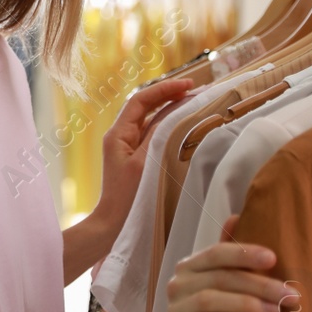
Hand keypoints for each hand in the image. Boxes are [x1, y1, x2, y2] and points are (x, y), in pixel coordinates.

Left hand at [92, 78, 192, 234]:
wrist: (113, 226)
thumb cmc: (126, 198)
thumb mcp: (145, 163)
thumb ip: (159, 136)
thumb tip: (174, 114)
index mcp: (118, 134)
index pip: (141, 100)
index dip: (164, 89)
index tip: (189, 84)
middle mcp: (121, 137)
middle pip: (146, 107)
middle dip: (171, 95)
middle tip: (198, 90)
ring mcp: (129, 148)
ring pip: (152, 120)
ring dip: (173, 110)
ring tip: (197, 102)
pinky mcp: (137, 159)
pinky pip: (155, 135)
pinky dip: (172, 127)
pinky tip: (188, 125)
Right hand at [160, 215, 290, 311]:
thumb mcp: (219, 284)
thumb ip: (227, 255)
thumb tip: (237, 215)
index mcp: (190, 266)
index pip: (216, 253)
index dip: (243, 254)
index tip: (273, 259)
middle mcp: (178, 284)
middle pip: (219, 277)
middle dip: (258, 284)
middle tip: (290, 294)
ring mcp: (176, 311)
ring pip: (209, 300)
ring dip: (246, 304)